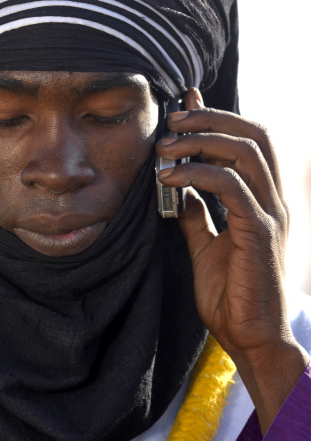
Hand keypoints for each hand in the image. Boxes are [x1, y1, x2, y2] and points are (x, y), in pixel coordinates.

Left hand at [156, 88, 307, 432]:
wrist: (249, 336)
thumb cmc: (232, 295)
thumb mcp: (206, 247)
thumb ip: (197, 217)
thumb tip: (181, 192)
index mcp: (263, 199)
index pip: (248, 142)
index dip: (218, 117)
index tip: (185, 104)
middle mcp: (273, 199)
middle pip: (254, 134)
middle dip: (211, 117)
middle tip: (172, 119)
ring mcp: (272, 213)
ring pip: (246, 151)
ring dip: (202, 139)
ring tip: (165, 145)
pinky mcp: (261, 231)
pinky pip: (231, 186)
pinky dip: (198, 174)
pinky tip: (169, 180)